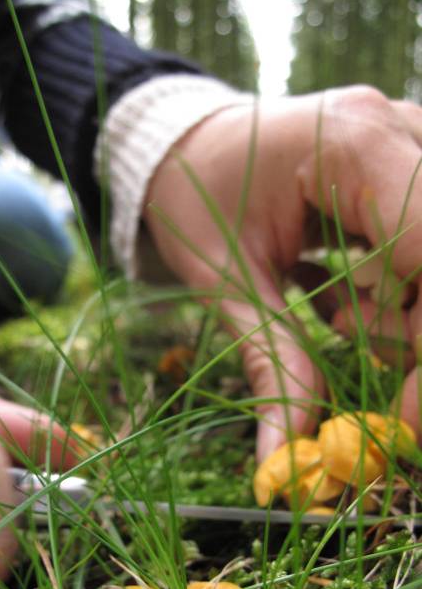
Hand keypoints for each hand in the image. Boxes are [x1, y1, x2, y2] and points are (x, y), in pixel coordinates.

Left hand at [143, 86, 421, 459]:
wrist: (189, 149)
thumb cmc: (195, 197)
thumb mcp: (223, 278)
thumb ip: (269, 358)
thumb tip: (285, 455)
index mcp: (354, 144)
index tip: (401, 416)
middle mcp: (400, 133)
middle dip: (410, 332)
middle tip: (350, 349)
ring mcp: (412, 147)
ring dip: (398, 314)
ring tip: (335, 313)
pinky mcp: (410, 172)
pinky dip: (396, 295)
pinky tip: (344, 295)